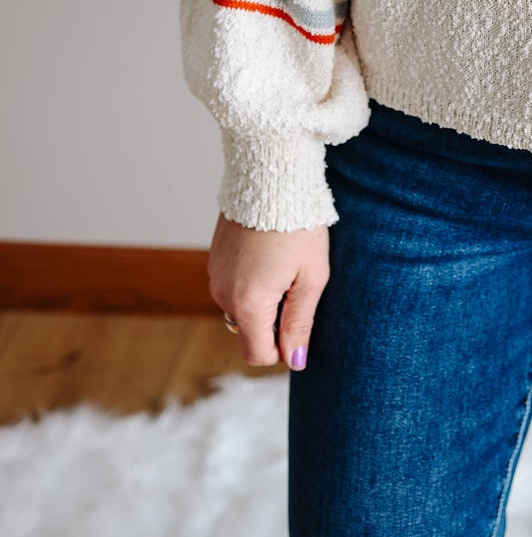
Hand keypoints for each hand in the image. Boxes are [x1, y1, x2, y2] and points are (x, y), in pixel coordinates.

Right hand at [208, 210, 330, 368]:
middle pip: (249, 330)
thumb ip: (300, 323)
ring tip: (284, 261)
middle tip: (296, 280)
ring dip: (263, 297)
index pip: (258, 354)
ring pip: (241, 306)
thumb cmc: (298, 224)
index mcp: (248, 304)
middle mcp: (223, 294)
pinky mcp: (214, 257)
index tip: (300, 317)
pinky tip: (268, 250)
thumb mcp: (311, 276)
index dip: (282, 347)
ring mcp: (215, 274)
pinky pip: (233, 283)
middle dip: (274, 318)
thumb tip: (295, 361)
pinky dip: (250, 278)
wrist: (271, 176)